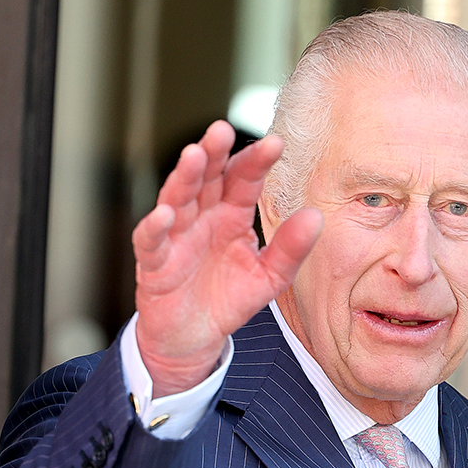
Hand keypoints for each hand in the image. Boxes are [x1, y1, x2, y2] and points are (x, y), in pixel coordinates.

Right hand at [133, 120, 321, 396]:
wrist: (193, 338)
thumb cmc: (227, 299)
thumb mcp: (268, 277)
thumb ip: (290, 249)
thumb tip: (316, 216)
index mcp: (231, 214)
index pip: (243, 179)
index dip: (256, 161)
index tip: (275, 144)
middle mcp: (202, 217)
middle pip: (206, 177)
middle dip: (213, 153)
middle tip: (222, 129)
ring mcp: (175, 237)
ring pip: (177, 199)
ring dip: (183, 177)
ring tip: (193, 156)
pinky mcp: (154, 263)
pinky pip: (151, 242)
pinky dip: (154, 227)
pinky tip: (164, 215)